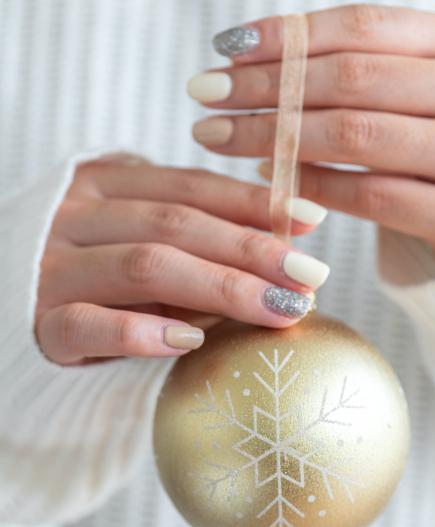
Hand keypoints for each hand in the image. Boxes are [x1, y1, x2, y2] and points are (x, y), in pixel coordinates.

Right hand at [36, 156, 329, 364]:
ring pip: (145, 265)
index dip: (252, 203)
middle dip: (251, 249)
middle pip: (176, 223)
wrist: (10, 314)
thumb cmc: (95, 281)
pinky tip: (190, 339)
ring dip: (220, 287)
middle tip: (311, 275)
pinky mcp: (40, 323)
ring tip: (279, 309)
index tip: (312, 220)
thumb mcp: (139, 245)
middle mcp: (76, 217)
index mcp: (104, 186)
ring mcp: (52, 268)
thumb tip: (287, 242)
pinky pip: (88, 323)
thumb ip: (195, 241)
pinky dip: (140, 331)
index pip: (189, 187)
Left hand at [189, 4, 434, 269]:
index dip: (288, 36)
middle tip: (206, 95)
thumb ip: (369, 75)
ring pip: (356, 135)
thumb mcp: (422, 97)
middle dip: (267, 86)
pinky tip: (271, 179)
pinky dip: (313, 186)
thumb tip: (263, 62)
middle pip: (351, 78)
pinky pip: (371, 197)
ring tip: (222, 135)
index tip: (226, 49)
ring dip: (275, 135)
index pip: (363, 26)